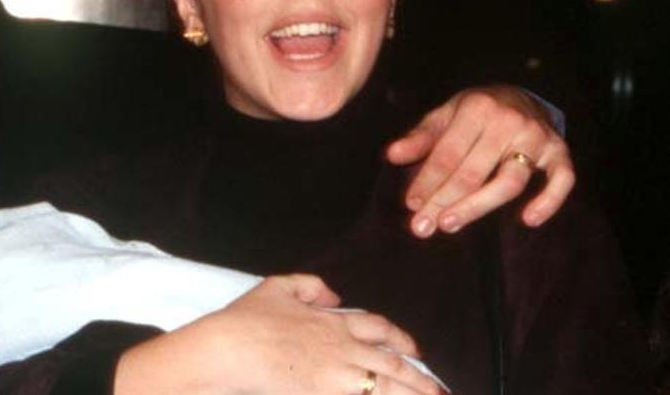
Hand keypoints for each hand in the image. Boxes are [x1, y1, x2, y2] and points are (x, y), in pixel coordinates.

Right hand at [115, 274, 444, 394]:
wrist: (230, 348)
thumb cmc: (247, 320)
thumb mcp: (277, 286)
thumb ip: (309, 284)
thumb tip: (333, 294)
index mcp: (332, 322)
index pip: (379, 329)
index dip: (402, 339)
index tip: (415, 350)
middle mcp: (342, 349)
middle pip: (393, 365)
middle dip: (420, 379)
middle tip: (439, 391)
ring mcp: (337, 377)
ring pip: (387, 387)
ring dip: (413, 394)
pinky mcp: (324, 394)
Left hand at [385, 85, 575, 236]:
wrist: (522, 95)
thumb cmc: (476, 112)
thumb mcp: (445, 115)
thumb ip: (420, 137)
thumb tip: (392, 155)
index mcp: (477, 108)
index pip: (448, 153)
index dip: (427, 181)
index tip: (412, 205)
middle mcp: (509, 122)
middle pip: (474, 172)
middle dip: (444, 201)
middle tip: (422, 226)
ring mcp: (537, 137)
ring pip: (509, 182)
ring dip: (478, 207)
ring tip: (449, 224)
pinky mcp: (560, 151)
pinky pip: (562, 180)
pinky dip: (549, 201)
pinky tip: (528, 220)